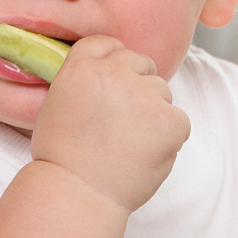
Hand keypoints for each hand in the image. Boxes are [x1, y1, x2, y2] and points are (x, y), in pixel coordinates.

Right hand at [29, 35, 190, 212]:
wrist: (78, 194)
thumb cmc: (63, 157)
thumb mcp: (58, 103)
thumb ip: (85, 79)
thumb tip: (112, 72)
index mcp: (83, 66)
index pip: (107, 44)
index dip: (112, 62)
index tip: (112, 81)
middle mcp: (115, 73)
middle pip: (140, 62)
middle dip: (136, 84)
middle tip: (123, 120)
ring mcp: (145, 95)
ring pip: (161, 91)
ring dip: (152, 110)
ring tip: (130, 143)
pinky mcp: (171, 120)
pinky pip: (179, 119)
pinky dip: (168, 136)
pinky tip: (145, 153)